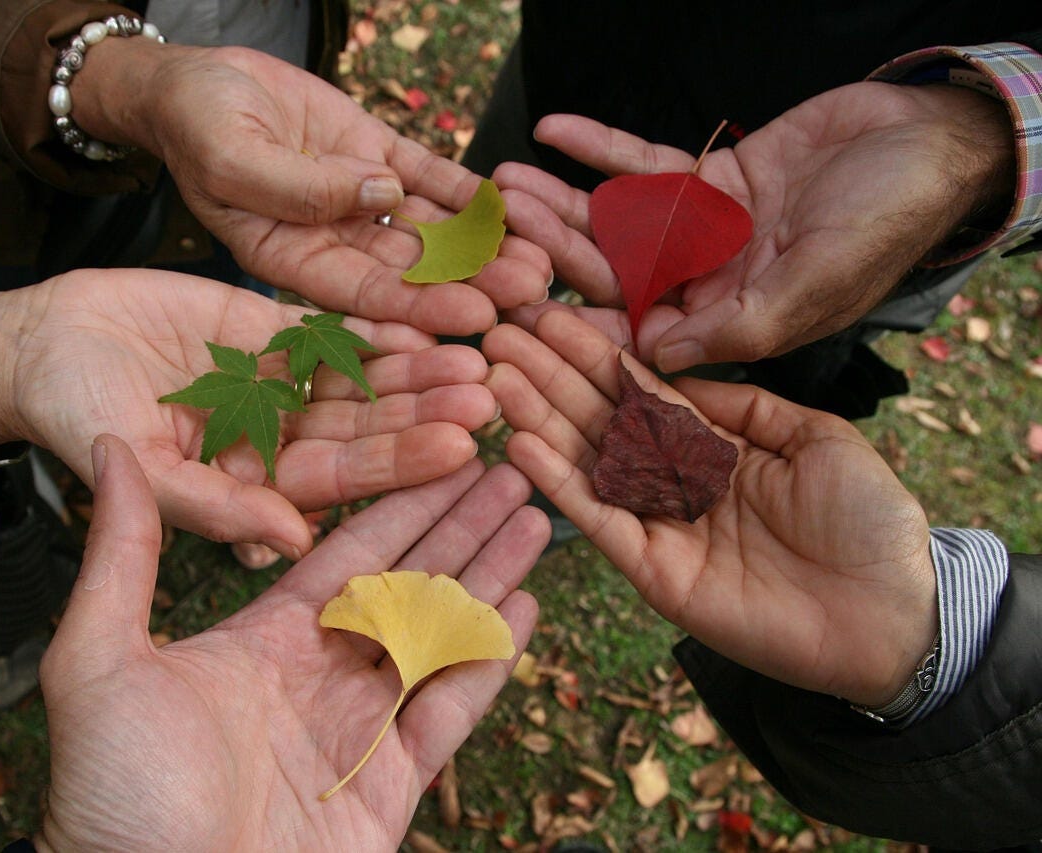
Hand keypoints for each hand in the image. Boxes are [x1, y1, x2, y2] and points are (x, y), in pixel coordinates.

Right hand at [0, 269, 498, 558]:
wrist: (40, 345)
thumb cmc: (73, 420)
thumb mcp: (138, 471)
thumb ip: (214, 506)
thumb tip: (291, 543)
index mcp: (256, 488)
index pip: (340, 481)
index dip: (397, 464)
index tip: (457, 449)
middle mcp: (280, 442)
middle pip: (366, 428)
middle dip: (425, 413)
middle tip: (487, 395)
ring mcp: (280, 385)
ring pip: (359, 377)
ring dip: (414, 364)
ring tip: (474, 348)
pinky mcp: (270, 329)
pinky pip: (329, 324)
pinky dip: (373, 318)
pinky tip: (424, 309)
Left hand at [36, 435, 542, 850]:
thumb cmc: (113, 797)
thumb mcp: (100, 658)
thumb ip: (122, 554)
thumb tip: (110, 448)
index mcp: (264, 639)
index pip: (349, 552)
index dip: (400, 501)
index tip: (441, 450)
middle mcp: (320, 674)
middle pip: (408, 582)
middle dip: (460, 524)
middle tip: (508, 468)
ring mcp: (361, 729)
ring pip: (441, 634)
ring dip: (488, 575)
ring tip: (534, 519)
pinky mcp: (391, 784)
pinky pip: (451, 708)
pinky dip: (490, 657)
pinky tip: (525, 607)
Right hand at [72, 40, 551, 335]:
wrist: (194, 80)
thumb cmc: (194, 124)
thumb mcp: (228, 156)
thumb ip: (295, 186)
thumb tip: (378, 194)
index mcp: (291, 262)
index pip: (363, 297)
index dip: (419, 308)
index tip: (475, 317)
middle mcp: (335, 243)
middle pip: (412, 271)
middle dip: (471, 282)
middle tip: (530, 291)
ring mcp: (362, 201)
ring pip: (432, 230)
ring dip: (484, 243)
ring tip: (539, 253)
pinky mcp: (380, 157)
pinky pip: (432, 177)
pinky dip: (469, 189)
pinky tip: (510, 201)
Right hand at [484, 311, 936, 705]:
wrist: (891, 613)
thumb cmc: (869, 522)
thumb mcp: (815, 438)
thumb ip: (743, 406)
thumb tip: (676, 372)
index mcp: (714, 448)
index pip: (640, 391)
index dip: (595, 353)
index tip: (548, 313)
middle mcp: (676, 482)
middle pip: (600, 419)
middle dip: (550, 375)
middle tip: (499, 334)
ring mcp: (660, 526)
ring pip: (587, 464)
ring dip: (539, 419)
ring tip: (496, 376)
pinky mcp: (652, 571)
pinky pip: (598, 520)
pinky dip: (558, 483)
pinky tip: (521, 442)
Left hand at [493, 82, 1012, 368]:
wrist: (929, 141)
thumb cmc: (887, 222)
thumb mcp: (812, 283)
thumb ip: (737, 326)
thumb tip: (655, 360)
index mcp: (728, 325)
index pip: (638, 337)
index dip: (576, 329)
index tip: (515, 320)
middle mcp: (707, 284)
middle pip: (612, 275)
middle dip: (551, 254)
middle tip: (492, 236)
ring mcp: (702, 230)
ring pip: (616, 220)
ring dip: (561, 201)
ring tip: (503, 182)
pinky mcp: (707, 178)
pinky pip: (643, 163)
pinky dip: (599, 147)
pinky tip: (553, 130)